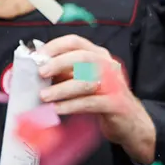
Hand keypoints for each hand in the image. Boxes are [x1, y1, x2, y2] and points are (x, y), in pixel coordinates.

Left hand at [37, 35, 155, 163]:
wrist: (129, 122)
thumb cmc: (100, 98)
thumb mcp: (81, 81)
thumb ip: (63, 73)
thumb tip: (35, 70)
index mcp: (98, 55)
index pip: (75, 42)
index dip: (54, 46)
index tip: (37, 56)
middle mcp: (108, 65)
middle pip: (82, 57)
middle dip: (58, 63)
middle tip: (40, 73)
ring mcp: (115, 84)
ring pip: (86, 81)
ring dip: (61, 89)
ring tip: (43, 96)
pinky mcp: (116, 104)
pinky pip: (90, 102)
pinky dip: (71, 105)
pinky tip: (57, 109)